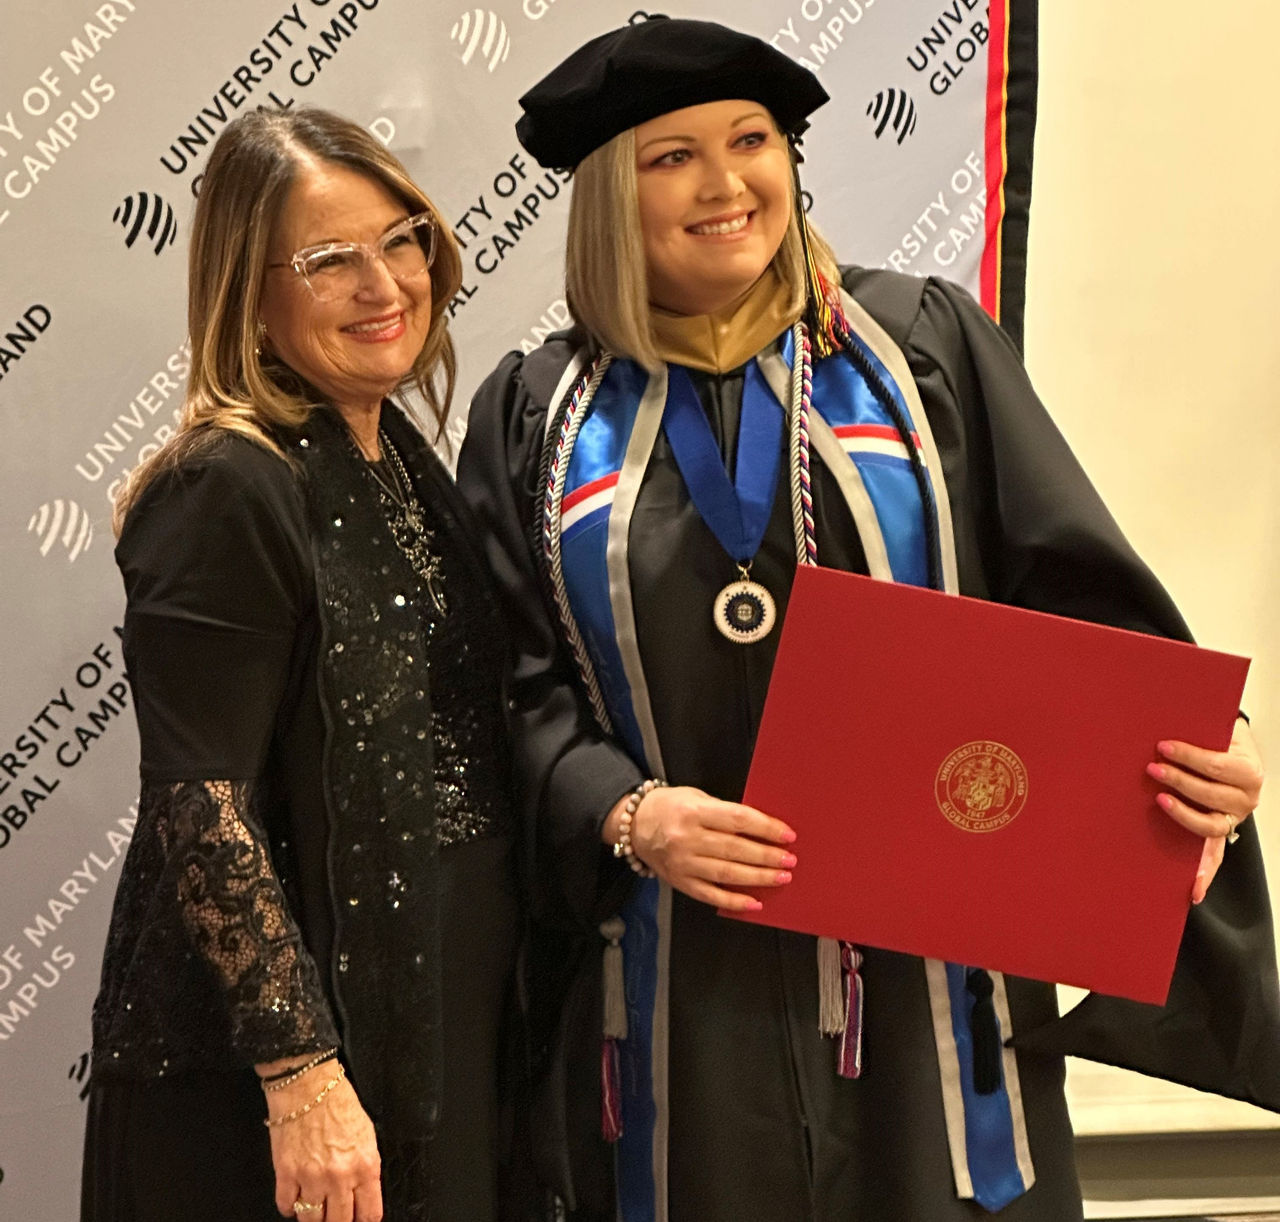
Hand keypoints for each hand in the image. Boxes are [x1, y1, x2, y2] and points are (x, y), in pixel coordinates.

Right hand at [262, 1062, 381, 1221]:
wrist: (308, 1086)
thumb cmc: (338, 1103)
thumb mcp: (367, 1135)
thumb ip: (366, 1168)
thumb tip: (363, 1194)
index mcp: (365, 1166)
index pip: (369, 1214)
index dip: (364, 1221)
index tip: (359, 1220)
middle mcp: (339, 1177)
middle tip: (335, 1216)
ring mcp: (310, 1178)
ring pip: (311, 1220)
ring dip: (313, 1217)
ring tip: (315, 1209)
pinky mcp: (286, 1174)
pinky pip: (286, 1206)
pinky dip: (290, 1207)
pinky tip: (296, 1198)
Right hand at [604, 784, 796, 910]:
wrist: (635, 824)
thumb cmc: (670, 806)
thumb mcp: (697, 797)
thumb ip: (725, 813)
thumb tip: (762, 830)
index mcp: (694, 811)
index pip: (738, 819)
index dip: (766, 828)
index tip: (787, 835)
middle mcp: (687, 838)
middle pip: (736, 849)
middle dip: (767, 856)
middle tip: (789, 860)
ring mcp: (682, 863)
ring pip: (727, 874)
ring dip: (758, 877)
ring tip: (780, 877)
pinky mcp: (679, 882)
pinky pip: (710, 895)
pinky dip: (734, 901)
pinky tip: (754, 902)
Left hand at [1147, 717, 1263, 903]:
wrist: (1235, 748)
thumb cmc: (1218, 737)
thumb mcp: (1215, 726)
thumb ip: (1198, 726)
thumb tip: (1163, 724)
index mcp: (1248, 769)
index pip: (1219, 764)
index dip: (1191, 756)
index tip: (1163, 746)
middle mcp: (1246, 797)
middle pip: (1214, 795)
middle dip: (1181, 781)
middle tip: (1153, 769)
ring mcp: (1234, 817)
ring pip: (1212, 825)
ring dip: (1184, 815)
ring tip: (1158, 799)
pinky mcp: (1221, 832)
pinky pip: (1215, 855)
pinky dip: (1205, 873)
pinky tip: (1193, 889)